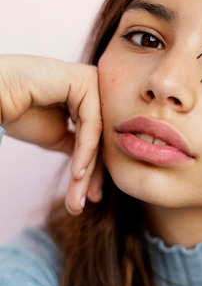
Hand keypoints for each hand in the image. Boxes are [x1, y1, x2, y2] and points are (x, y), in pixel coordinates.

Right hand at [0, 54, 102, 213]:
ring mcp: (92, 82)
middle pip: (98, 140)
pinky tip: (76, 174)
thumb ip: (80, 147)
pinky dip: (85, 152)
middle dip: (88, 177)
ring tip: (76, 197)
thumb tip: (98, 172)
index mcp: (88, 98)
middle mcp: (93, 88)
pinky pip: (92, 124)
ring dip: (85, 171)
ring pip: (96, 136)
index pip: (97, 141)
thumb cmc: (17, 112)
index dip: (92, 173)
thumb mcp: (57, 137)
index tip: (87, 199)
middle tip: (79, 205)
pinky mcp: (86, 80)